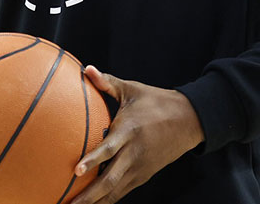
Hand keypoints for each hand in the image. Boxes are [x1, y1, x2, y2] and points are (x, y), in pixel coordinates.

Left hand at [68, 66, 204, 203]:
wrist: (189, 120)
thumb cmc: (157, 101)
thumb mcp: (132, 89)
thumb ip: (107, 82)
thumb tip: (86, 68)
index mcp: (129, 131)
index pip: (109, 150)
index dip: (93, 161)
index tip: (76, 171)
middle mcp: (134, 154)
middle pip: (110, 180)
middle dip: (89, 195)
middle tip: (69, 203)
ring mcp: (140, 167)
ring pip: (116, 191)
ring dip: (97, 202)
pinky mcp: (144, 175)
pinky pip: (123, 191)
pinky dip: (108, 200)